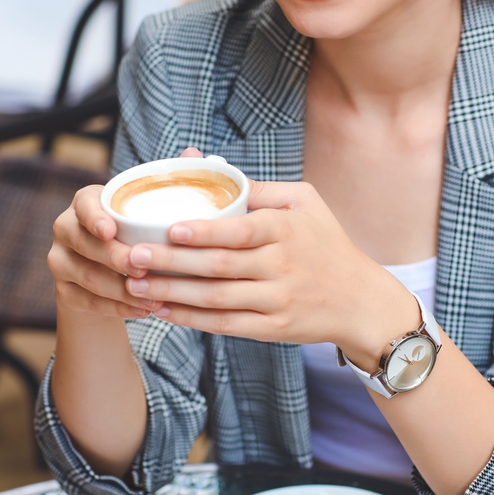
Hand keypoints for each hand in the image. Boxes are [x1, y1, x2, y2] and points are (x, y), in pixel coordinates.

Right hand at [47, 147, 203, 318]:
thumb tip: (194, 153)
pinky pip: (89, 302)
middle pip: (86, 245)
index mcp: (86, 202)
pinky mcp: (64, 292)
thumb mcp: (148, 207)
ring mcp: (60, 261)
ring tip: (153, 297)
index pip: (84, 205)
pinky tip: (143, 310)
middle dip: (117, 259)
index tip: (112, 229)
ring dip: (122, 290)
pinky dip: (118, 308)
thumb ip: (168, 180)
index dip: (95, 217)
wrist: (109, 275)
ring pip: (88, 278)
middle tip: (145, 269)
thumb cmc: (135, 232)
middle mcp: (66, 228)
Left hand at [122, 180, 417, 369]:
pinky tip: (164, 311)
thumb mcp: (306, 204)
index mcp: (286, 231)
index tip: (170, 229)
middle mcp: (281, 267)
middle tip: (133, 257)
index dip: (203, 232)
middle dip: (171, 263)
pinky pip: (225, 325)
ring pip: (215, 299)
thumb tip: (207, 165)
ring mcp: (276, 301)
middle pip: (218, 267)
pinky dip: (191, 320)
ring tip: (136, 285)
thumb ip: (259, 189)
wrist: (360, 301)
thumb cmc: (328, 244)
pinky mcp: (272, 329)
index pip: (239, 231)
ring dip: (172, 294)